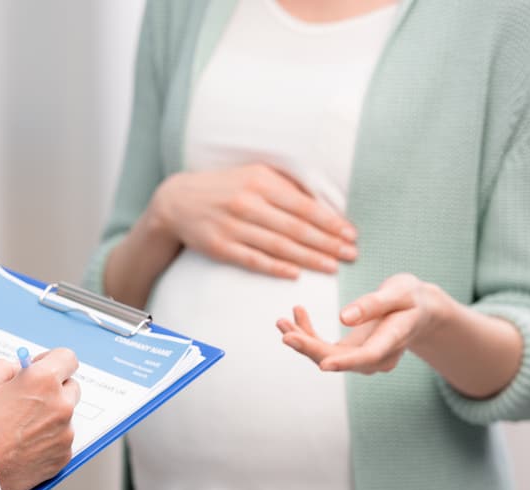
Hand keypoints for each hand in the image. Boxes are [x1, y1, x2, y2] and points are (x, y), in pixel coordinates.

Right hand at [0, 348, 80, 489]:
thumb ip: (4, 368)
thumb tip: (19, 369)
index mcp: (42, 382)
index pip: (67, 358)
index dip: (51, 360)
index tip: (39, 368)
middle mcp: (60, 407)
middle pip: (70, 387)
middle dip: (52, 388)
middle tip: (25, 398)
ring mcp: (64, 435)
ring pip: (64, 416)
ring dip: (48, 416)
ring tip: (16, 427)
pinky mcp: (61, 459)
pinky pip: (60, 440)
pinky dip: (46, 440)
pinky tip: (21, 445)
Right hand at [148, 163, 358, 278]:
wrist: (178, 201)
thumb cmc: (226, 187)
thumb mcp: (255, 175)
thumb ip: (286, 187)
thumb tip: (323, 204)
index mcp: (260, 182)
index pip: (303, 205)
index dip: (330, 222)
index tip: (351, 235)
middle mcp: (247, 203)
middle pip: (295, 228)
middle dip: (327, 243)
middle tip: (351, 255)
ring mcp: (232, 227)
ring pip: (278, 246)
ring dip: (309, 258)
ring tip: (332, 267)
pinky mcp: (220, 247)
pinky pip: (253, 260)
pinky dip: (275, 268)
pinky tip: (296, 274)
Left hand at [276, 273, 448, 373]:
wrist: (419, 310)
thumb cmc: (410, 297)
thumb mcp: (398, 292)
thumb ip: (373, 304)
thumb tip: (343, 317)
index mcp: (394, 339)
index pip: (369, 356)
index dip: (346, 361)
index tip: (323, 364)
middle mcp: (379, 357)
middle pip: (340, 359)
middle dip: (310, 347)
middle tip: (285, 333)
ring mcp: (364, 360)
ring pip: (328, 356)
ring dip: (303, 340)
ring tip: (281, 321)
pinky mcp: (352, 354)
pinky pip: (326, 349)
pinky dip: (308, 333)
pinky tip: (296, 314)